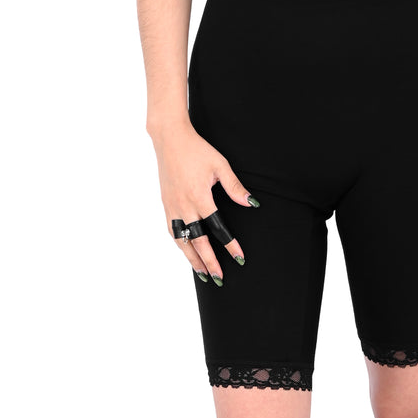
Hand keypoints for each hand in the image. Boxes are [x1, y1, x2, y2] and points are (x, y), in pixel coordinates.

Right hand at [152, 120, 257, 282]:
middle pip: (198, 241)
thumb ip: (234, 187)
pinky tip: (186, 250)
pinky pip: (172, 230)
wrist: (170, 139)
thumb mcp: (220, 165)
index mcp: (199, 197)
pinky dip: (180, 243)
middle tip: (219, 278)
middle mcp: (184, 206)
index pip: (217, 228)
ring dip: (192, 258)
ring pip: (182, 240)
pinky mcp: (166, 204)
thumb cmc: (197, 150)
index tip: (239, 258)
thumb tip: (251, 203)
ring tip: (202, 274)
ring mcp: (172, 206)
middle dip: (209, 262)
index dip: (229, 245)